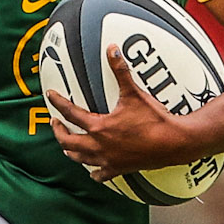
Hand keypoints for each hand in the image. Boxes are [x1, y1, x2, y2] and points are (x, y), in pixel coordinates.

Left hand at [46, 44, 198, 181]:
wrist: (173, 142)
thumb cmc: (154, 120)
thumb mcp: (134, 93)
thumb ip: (120, 71)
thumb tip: (112, 49)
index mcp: (99, 127)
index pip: (71, 113)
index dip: (58, 103)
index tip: (51, 96)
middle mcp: (99, 146)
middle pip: (68, 142)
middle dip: (58, 132)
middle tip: (56, 123)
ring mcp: (108, 160)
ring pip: (80, 159)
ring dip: (71, 151)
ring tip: (67, 146)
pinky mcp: (119, 169)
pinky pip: (100, 174)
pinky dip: (93, 172)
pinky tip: (92, 170)